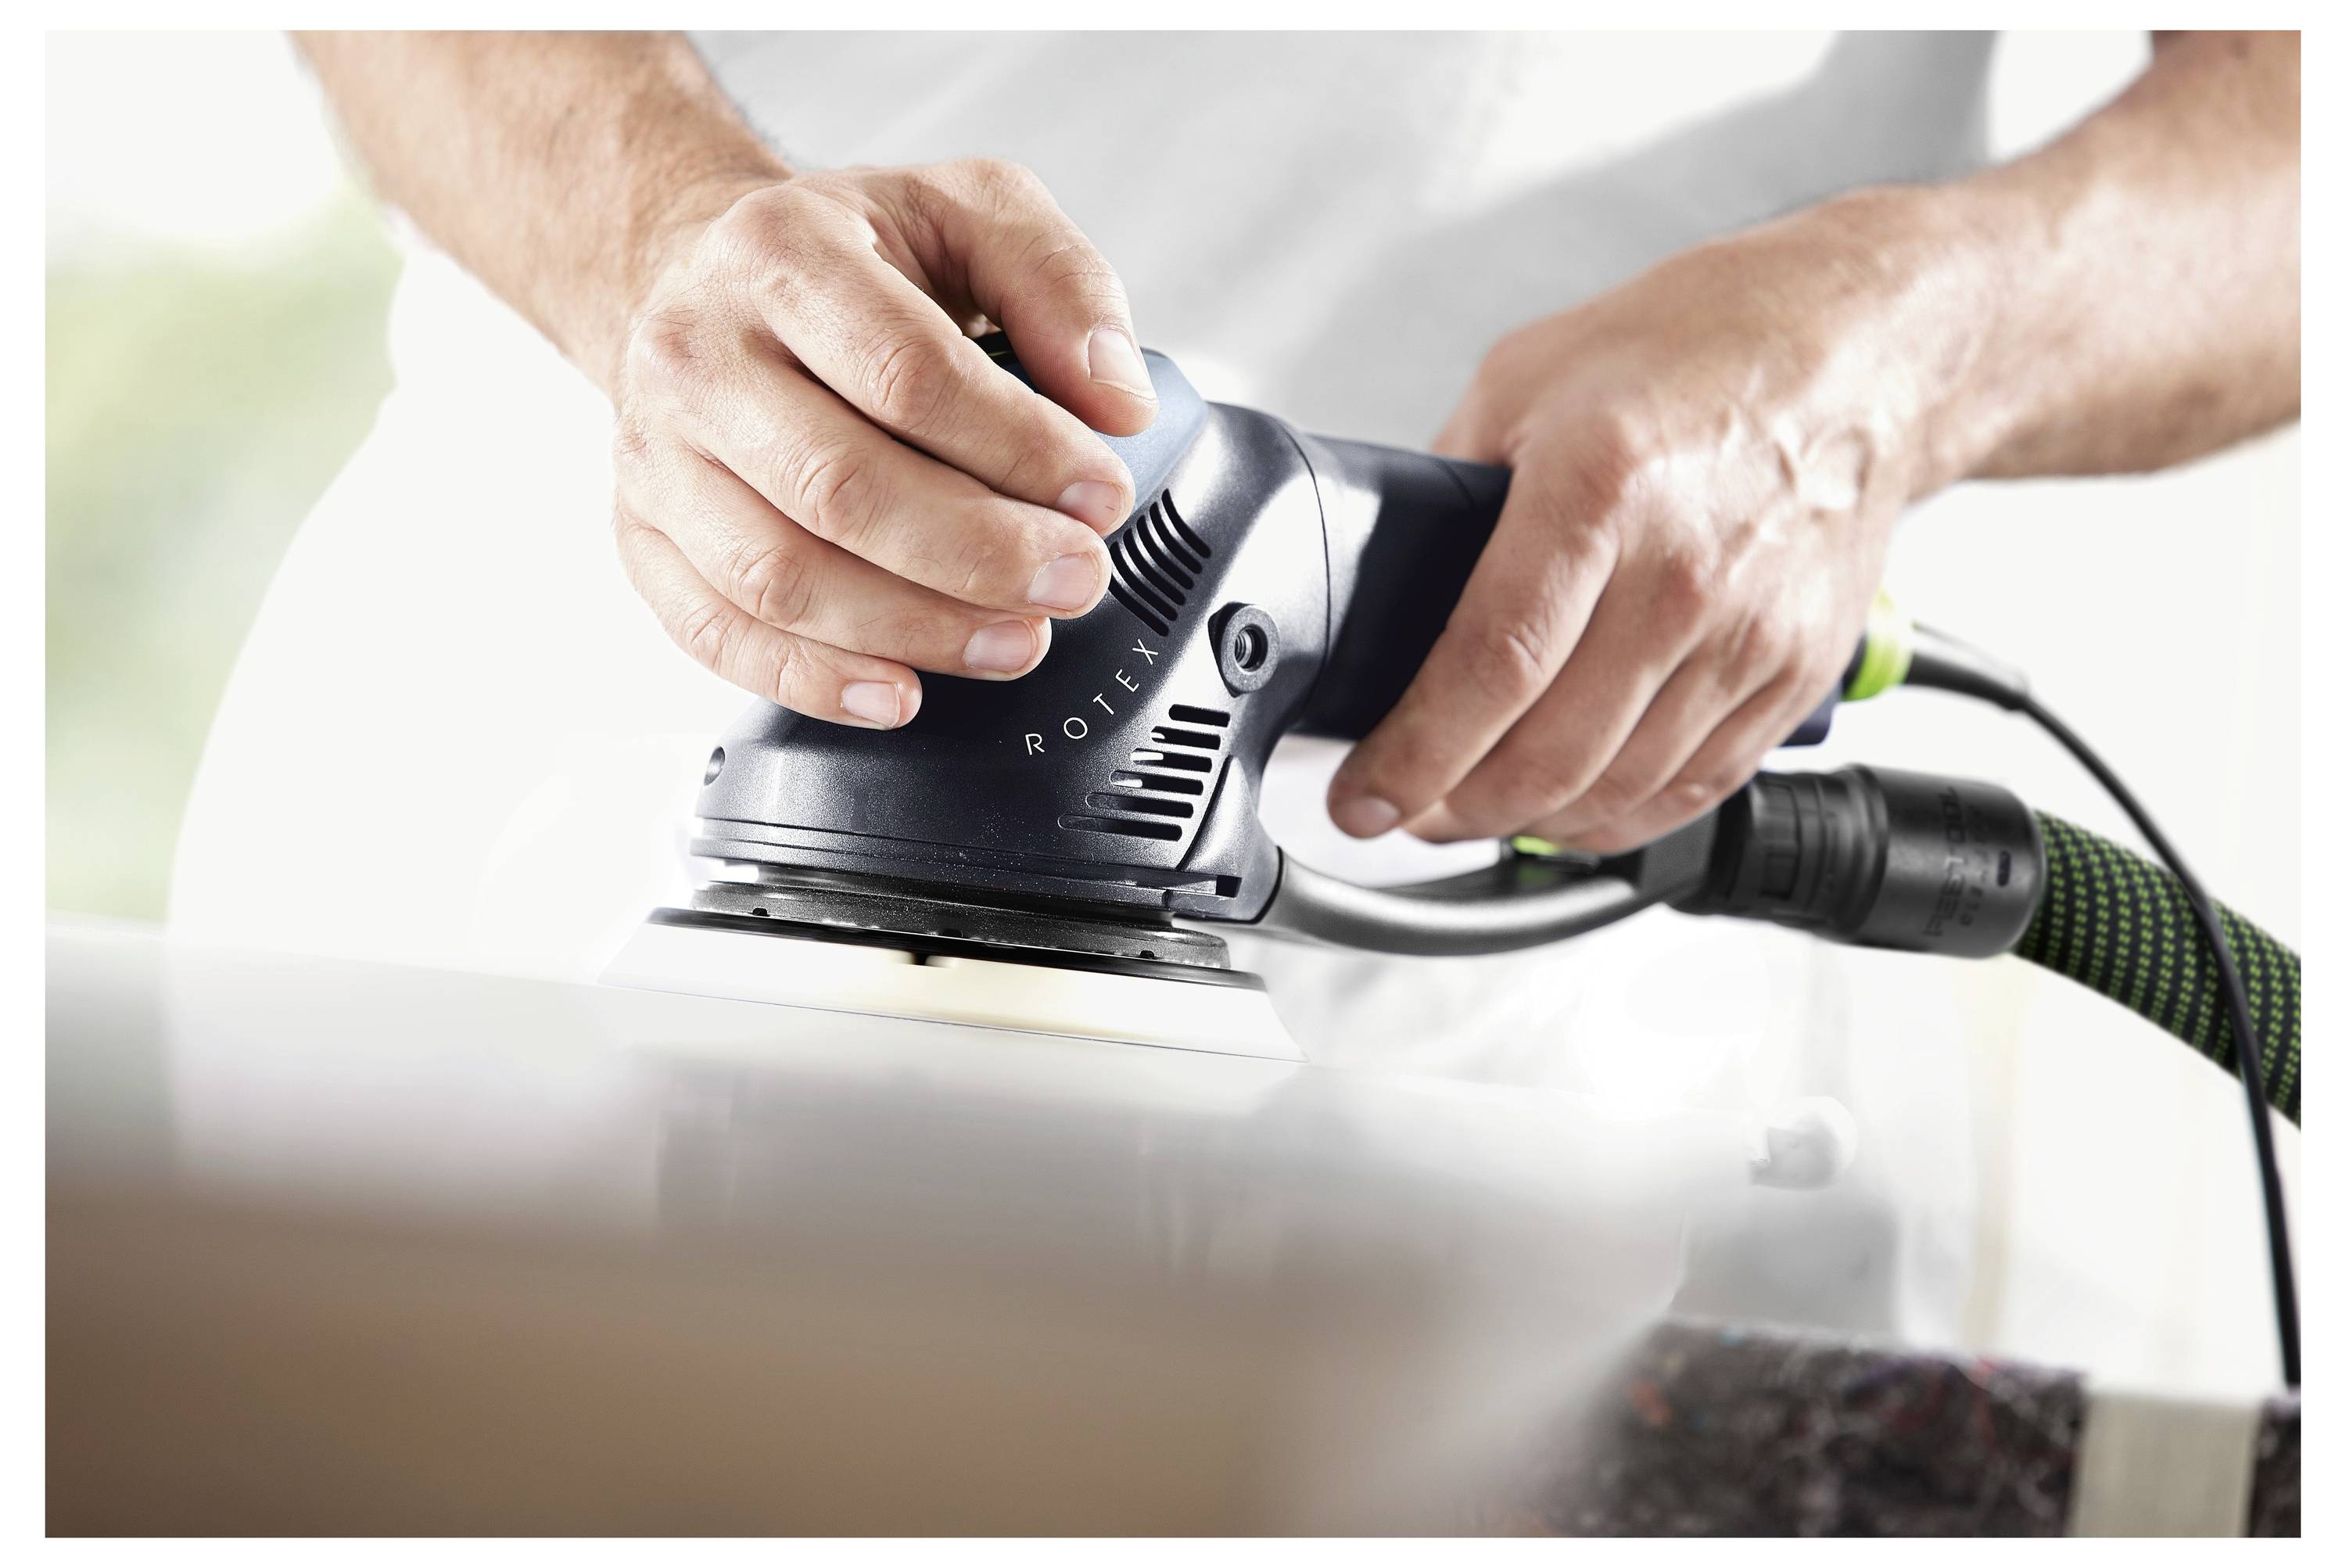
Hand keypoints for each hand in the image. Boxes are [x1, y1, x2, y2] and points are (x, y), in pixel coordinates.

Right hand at [609, 159, 1158, 726]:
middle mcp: (697, 353)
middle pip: (841, 487)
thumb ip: (1060, 284)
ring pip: (781, 576)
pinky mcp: (642, 533)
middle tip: (1076, 580)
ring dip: (916, 628)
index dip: (1018, 448)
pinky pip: (717, 630)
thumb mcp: (970, 211)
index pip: (905, 373)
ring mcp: (658, 453)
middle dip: (980, 554)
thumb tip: (1117, 399)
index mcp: (779, 252)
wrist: (705, 270)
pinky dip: (813, 678)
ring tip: (1017, 640)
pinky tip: (899, 692)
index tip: (1102, 494)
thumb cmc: (851, 252)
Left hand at [1328, 192, 1979, 851]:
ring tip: (1473, 810)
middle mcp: (1684, 573)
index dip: (1415, 755)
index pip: (1492, 666)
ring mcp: (1750, 634)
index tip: (1366, 795)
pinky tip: (1568, 808)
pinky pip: (1695, 788)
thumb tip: (1393, 580)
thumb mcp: (1527, 378)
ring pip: (1617, 789)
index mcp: (1601, 488)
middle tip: (1406, 808)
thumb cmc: (1701, 347)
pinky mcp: (1796, 673)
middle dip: (1454, 807)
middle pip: (1549, 752)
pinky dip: (1618, 820)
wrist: (1859, 352)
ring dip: (1527, 822)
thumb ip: (1450, 484)